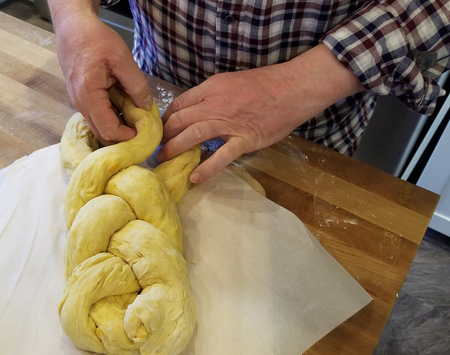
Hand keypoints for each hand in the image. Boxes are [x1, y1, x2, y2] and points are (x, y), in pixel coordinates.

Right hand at [52, 7, 151, 143]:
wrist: (73, 28)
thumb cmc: (96, 40)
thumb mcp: (122, 59)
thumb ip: (136, 85)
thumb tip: (146, 107)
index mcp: (89, 96)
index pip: (109, 130)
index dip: (127, 136)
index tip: (144, 131)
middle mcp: (80, 104)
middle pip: (102, 134)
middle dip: (123, 136)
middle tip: (142, 128)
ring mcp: (78, 102)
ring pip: (99, 125)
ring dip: (118, 126)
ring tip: (136, 117)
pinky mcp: (81, 98)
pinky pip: (97, 115)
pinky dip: (111, 116)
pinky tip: (124, 107)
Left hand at [159, 44, 362, 182]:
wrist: (293, 88)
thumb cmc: (265, 84)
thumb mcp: (231, 82)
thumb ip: (212, 95)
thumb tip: (194, 111)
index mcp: (211, 88)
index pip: (179, 104)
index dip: (165, 119)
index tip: (161, 131)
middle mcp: (216, 103)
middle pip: (180, 120)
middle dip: (163, 136)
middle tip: (156, 149)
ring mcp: (230, 122)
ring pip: (194, 134)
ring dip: (175, 149)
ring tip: (164, 161)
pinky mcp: (245, 139)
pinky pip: (222, 155)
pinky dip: (207, 168)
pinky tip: (195, 178)